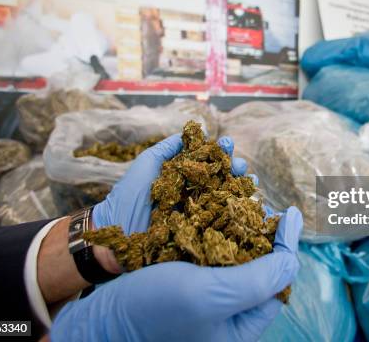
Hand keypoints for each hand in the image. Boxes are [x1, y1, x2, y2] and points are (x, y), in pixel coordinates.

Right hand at [50, 207, 302, 341]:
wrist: (99, 318)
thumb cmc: (152, 310)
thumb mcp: (212, 296)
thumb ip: (260, 279)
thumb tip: (291, 253)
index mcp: (241, 325)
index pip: (278, 281)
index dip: (285, 245)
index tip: (287, 213)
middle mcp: (228, 311)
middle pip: (258, 264)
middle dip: (260, 227)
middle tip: (259, 197)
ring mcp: (207, 296)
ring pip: (235, 252)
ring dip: (239, 220)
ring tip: (240, 192)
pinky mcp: (188, 281)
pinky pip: (211, 250)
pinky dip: (215, 224)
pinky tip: (214, 204)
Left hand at [92, 135, 251, 234]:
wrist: (118, 235)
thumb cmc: (128, 198)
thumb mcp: (146, 165)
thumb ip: (167, 149)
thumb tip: (190, 132)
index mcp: (182, 176)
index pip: (206, 160)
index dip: (219, 151)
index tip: (227, 144)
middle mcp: (193, 193)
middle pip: (221, 177)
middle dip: (234, 167)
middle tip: (239, 164)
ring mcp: (198, 214)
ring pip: (226, 197)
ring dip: (241, 186)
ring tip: (249, 179)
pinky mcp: (200, 233)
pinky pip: (223, 222)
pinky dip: (239, 211)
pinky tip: (250, 202)